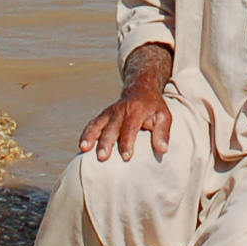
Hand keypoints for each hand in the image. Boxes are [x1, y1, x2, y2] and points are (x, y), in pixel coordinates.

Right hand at [81, 47, 172, 161]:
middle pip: (111, 127)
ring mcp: (110, 112)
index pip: (130, 127)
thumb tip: (163, 150)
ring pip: (98, 124)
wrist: (141, 88)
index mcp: (136, 110)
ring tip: (84, 149)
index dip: (128, 142)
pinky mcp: (103, 116)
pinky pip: (93, 124)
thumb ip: (163, 133)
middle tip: (102, 157)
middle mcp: (121, 110)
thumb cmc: (154, 107)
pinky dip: (86, 134)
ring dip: (90, 136)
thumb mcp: (164, 116)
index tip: (126, 156)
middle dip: (106, 142)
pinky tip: (82, 146)